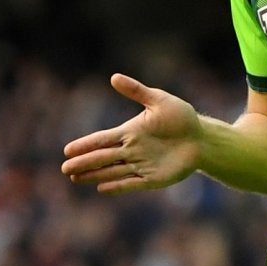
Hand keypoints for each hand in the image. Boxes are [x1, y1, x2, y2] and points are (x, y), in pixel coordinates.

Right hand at [62, 74, 203, 195]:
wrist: (201, 138)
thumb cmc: (181, 117)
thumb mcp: (159, 101)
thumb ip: (136, 91)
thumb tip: (114, 77)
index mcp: (129, 132)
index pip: (102, 139)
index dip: (85, 145)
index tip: (68, 150)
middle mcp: (131, 150)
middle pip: (102, 158)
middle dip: (84, 163)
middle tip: (65, 169)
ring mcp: (141, 165)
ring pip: (112, 172)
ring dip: (95, 175)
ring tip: (76, 179)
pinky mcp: (153, 179)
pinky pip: (131, 183)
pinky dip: (117, 186)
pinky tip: (101, 189)